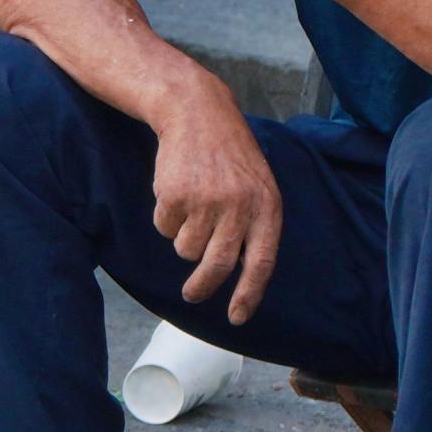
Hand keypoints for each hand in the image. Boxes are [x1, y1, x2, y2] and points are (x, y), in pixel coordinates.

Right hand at [147, 80, 282, 323]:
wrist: (197, 113)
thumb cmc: (229, 156)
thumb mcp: (257, 185)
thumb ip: (254, 224)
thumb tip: (243, 273)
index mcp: (267, 206)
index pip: (261, 262)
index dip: (249, 294)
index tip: (237, 318)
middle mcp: (239, 206)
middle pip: (218, 265)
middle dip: (202, 287)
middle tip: (192, 295)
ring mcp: (206, 201)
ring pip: (186, 249)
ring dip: (183, 238)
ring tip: (190, 208)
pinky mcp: (174, 195)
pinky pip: (164, 228)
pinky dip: (165, 218)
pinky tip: (175, 191)